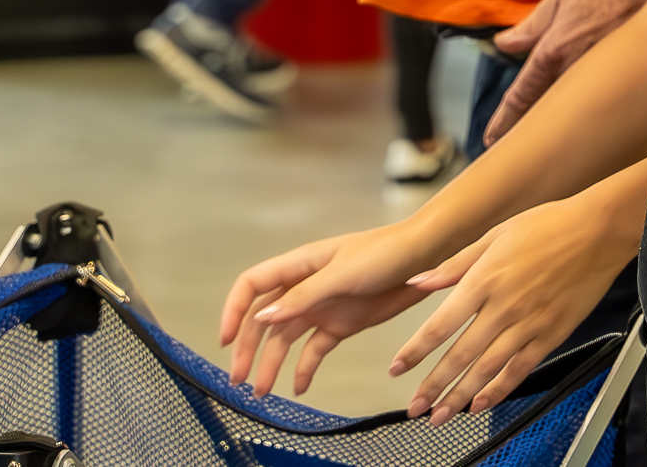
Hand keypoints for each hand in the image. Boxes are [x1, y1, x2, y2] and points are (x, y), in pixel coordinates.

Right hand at [219, 225, 433, 397]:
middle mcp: (303, 288)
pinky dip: (304, 369)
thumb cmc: (383, 254)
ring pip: (285, 339)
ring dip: (271, 364)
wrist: (422, 259)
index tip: (224, 341)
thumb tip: (263, 316)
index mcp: (299, 266)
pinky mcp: (340, 325)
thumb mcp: (342, 273)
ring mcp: (321, 308)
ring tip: (262, 392)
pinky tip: (298, 386)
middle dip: (247, 348)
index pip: (253, 285)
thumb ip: (304, 296)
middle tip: (238, 379)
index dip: (234, 310)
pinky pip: (314, 350)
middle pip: (263, 319)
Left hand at [392, 195, 640, 422]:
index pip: (441, 324)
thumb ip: (455, 264)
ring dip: (461, 396)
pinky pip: (521, 369)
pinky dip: (500, 390)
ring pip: (488, 369)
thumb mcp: (495, 234)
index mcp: (485, 278)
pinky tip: (482, 403)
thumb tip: (419, 281)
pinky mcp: (552, 334)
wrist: (599, 231)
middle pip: (461, 355)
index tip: (397, 368)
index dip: (416, 351)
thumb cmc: (549, 225)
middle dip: (434, 386)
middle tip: (415, 407)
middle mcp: (504, 305)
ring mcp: (530, 323)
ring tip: (441, 415)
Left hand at [484, 0, 646, 144]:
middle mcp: (574, 70)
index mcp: (553, 50)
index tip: (490, 140)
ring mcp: (599, 80)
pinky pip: (597, 103)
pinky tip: (588, 124)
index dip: (504, 120)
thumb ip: (531, 24)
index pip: (522, 94)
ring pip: (571, 110)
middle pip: (545, 111)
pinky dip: (586, 113)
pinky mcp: (622, 84)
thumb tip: (502, 43)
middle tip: (513, 148)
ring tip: (549, 142)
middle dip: (529, 130)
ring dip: (559, 124)